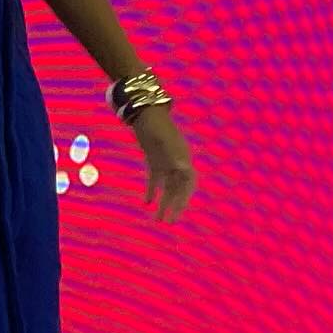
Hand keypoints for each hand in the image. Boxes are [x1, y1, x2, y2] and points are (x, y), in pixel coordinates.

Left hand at [132, 106, 194, 222]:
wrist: (145, 110)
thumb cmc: (155, 124)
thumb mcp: (163, 138)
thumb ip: (174, 153)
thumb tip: (184, 169)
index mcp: (183, 157)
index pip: (187, 183)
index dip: (184, 197)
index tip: (178, 211)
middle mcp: (177, 162)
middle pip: (178, 188)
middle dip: (174, 205)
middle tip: (168, 222)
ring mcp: (166, 162)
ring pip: (167, 187)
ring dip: (164, 202)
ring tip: (158, 220)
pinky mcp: (155, 160)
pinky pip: (156, 179)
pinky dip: (152, 190)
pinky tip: (146, 202)